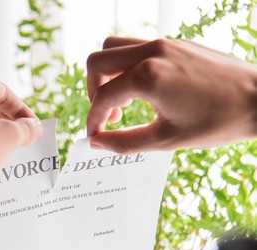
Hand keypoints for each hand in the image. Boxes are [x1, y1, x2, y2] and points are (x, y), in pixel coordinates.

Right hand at [86, 37, 256, 152]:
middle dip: (94, 91)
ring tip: (123, 100)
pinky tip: (144, 90)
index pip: (102, 97)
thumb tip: (97, 143)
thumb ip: (124, 142)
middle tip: (108, 116)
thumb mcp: (166, 140)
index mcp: (148, 77)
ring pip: (115, 47)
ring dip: (109, 73)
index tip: (95, 137)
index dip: (93, 120)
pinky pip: (138, 47)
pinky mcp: (177, 43)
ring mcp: (166, 43)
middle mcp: (153, 52)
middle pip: (98, 61)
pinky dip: (129, 67)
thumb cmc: (219, 121)